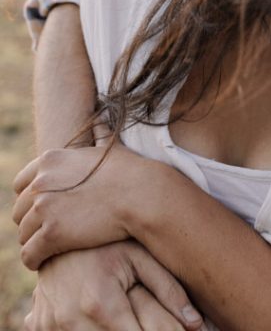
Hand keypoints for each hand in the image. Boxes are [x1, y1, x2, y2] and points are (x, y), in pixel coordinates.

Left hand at [13, 143, 149, 268]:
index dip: (31, 199)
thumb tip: (101, 118)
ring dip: (35, 242)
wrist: (141, 194)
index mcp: (50, 160)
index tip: (46, 209)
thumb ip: (98, 134)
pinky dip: (35, 260)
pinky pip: (29, 255)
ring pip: (23, 234)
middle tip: (51, 231)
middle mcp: (41, 182)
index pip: (20, 185)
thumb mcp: (108, 147)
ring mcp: (44, 207)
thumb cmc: (130, 172)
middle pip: (19, 211)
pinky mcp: (51, 233)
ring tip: (50, 248)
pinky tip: (47, 261)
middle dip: (32, 222)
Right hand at [24, 241, 204, 329]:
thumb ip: (169, 290)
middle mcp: (71, 319)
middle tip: (149, 322)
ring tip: (131, 317)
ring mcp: (52, 324)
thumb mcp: (140, 257)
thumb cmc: (109, 239)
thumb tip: (197, 324)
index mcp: (100, 303)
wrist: (62, 221)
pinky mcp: (40, 325)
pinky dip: (89, 328)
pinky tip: (105, 319)